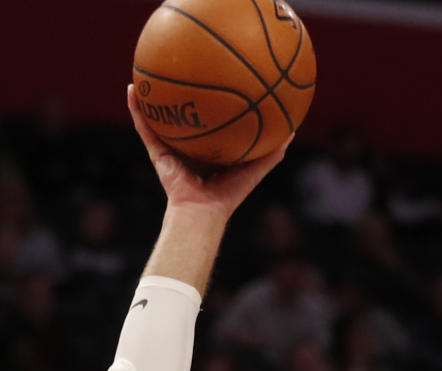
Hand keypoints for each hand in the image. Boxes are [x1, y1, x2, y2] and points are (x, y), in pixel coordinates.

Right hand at [127, 85, 290, 219]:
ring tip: (148, 73)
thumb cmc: (230, 194)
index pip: (211, 124)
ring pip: (160, 118)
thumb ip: (271, 152)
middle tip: (181, 71)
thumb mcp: (255, 169)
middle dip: (181, 97)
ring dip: (152, 97)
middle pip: (184, 117)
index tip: (214, 83)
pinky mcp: (157, 153)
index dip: (212, 106)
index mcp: (211, 152)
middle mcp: (190, 149)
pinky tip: (132, 89)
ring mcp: (171, 150)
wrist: (203, 211)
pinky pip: (144, 127)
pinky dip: (136, 109)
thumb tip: (291, 131)